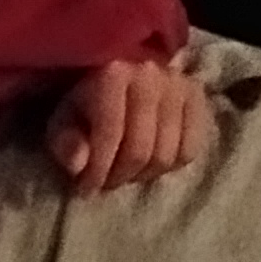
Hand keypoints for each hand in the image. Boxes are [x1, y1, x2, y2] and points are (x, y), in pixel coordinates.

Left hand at [48, 56, 216, 194]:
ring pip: (167, 154)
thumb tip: (78, 165)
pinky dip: (170, 166)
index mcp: (113, 74)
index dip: (97, 171)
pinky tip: (151, 161)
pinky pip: (190, 149)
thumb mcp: (63, 121)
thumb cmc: (87, 102)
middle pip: (141, 150)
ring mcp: (179, 84)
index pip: (110, 135)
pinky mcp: (196, 96)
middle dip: (120, 176)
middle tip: (106, 182)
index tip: (85, 189)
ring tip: (127, 171)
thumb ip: (66, 142)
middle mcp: (151, 74)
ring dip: (143, 175)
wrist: (121, 72)